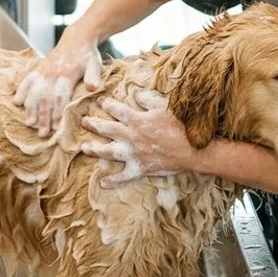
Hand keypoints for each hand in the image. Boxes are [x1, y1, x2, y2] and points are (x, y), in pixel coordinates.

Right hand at [14, 30, 103, 136]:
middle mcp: (53, 73)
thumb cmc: (87, 56)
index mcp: (67, 74)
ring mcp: (44, 71)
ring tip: (29, 123)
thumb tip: (92, 87)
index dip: (57, 113)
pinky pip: (27, 80)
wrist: (77, 38)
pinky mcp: (39, 69)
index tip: (56, 129)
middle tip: (41, 134)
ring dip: (31, 108)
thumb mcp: (95, 64)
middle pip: (45, 98)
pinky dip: (21, 91)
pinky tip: (17, 103)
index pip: (60, 97)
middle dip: (43, 117)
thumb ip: (93, 76)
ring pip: (34, 91)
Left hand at [81, 90, 196, 187]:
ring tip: (84, 147)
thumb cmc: (181, 125)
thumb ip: (148, 99)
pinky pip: (123, 176)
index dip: (107, 105)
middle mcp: (131, 136)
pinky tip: (102, 182)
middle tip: (83, 121)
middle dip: (93, 124)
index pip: (116, 109)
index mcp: (136, 119)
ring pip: (108, 151)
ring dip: (94, 149)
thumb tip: (136, 94)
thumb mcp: (165, 106)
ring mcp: (134, 153)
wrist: (194, 149)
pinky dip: (112, 180)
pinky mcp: (140, 168)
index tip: (101, 102)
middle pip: (106, 129)